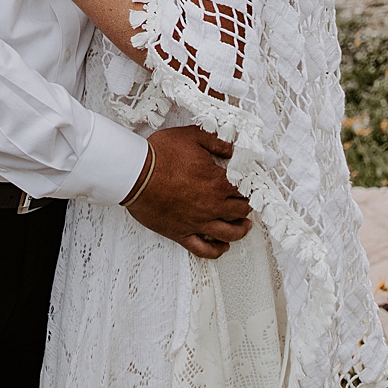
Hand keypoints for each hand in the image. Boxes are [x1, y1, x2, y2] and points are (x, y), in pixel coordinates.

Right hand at [125, 126, 250, 259]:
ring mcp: (197, 222)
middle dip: (247, 205)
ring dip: (241, 229)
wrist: (135, 175)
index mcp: (217, 183)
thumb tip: (233, 148)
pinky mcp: (181, 234)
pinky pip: (204, 249)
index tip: (252, 184)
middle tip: (248, 202)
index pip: (245, 188)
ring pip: (229, 233)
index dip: (251, 186)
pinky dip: (217, 250)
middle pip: (240, 211)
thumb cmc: (160, 155)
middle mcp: (212, 206)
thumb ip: (216, 142)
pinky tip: (222, 246)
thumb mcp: (192, 137)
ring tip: (244, 225)